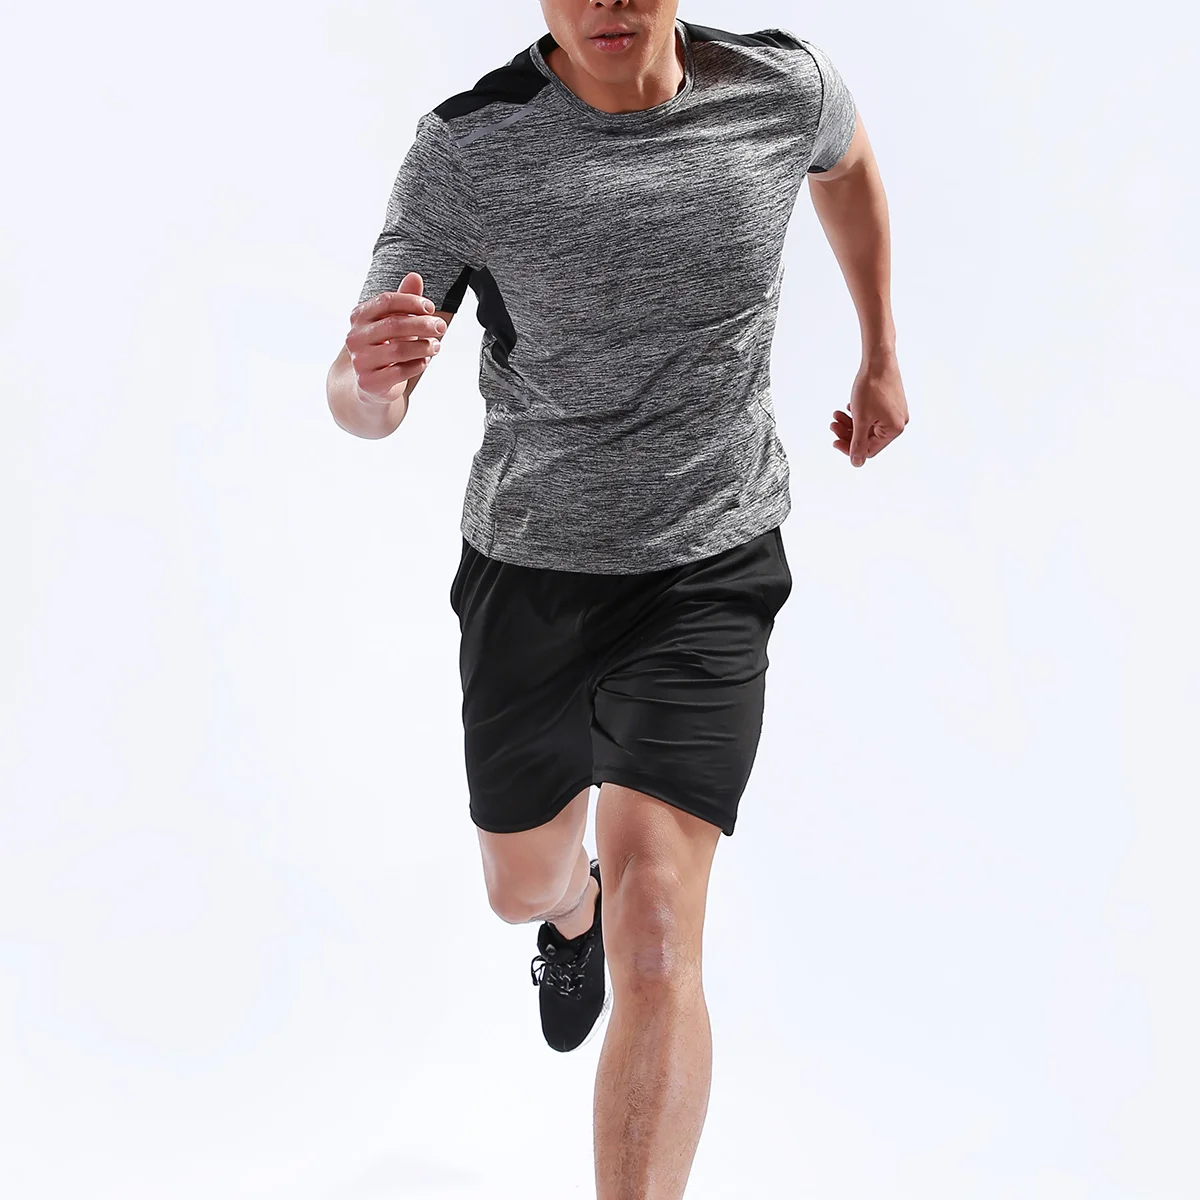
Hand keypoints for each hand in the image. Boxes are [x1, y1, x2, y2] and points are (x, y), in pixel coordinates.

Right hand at [345, 272, 445, 405]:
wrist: (369, 383)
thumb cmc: (386, 346)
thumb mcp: (396, 321)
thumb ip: (405, 301)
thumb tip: (414, 276)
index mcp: (359, 316)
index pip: (385, 301)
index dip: (411, 302)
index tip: (431, 308)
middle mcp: (354, 337)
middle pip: (393, 325)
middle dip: (422, 324)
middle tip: (441, 326)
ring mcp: (360, 361)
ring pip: (398, 350)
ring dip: (423, 347)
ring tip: (436, 346)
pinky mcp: (369, 382)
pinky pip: (398, 372)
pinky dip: (417, 365)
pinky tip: (425, 361)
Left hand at [831, 355, 908, 466]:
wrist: (878, 360)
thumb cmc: (871, 387)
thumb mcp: (860, 419)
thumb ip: (857, 443)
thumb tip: (857, 463)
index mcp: (894, 430)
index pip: (868, 449)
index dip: (849, 448)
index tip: (834, 441)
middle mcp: (898, 422)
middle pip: (868, 437)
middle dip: (848, 432)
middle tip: (833, 425)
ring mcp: (895, 412)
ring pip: (868, 425)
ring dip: (850, 422)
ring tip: (836, 414)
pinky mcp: (890, 403)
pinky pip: (872, 415)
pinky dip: (858, 413)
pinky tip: (849, 406)